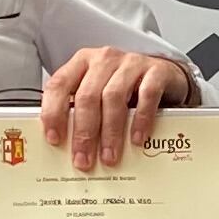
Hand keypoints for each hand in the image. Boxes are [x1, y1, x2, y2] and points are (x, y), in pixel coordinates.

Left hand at [39, 45, 189, 170]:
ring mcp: (131, 63)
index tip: (54, 139)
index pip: (59, 84)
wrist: (164, 74)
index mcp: (82, 63)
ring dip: (110, 131)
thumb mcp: (98, 95)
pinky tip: (137, 138)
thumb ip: (81, 113)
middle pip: (87, 96)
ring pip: (114, 97)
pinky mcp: (156, 71)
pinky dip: (141, 119)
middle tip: (84, 159)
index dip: (54, 113)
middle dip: (84, 132)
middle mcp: (104, 60)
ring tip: (109, 156)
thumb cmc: (125, 88)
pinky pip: (147, 94)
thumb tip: (68, 148)